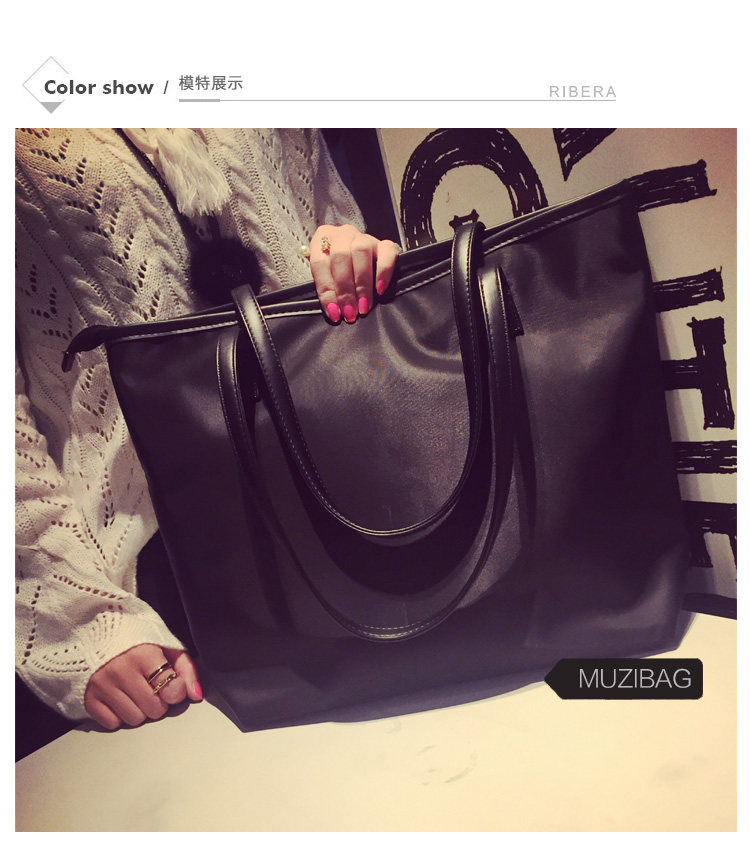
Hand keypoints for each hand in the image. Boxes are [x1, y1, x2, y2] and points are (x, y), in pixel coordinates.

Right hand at [84, 644, 201, 729]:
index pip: (170, 689)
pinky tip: (119, 697)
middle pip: (154, 710)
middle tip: (152, 687)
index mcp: (143, 654)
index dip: (175, 690)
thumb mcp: (165, 643)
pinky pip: (112, 723)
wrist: (95, 629)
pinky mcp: (88, 697)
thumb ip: (185, 668)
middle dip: (158, 702)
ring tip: (135, 691)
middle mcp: (121, 670)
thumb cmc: (135, 638)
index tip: (171, 683)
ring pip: (134, 719)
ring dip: (139, 710)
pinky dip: (118, 714)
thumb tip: (196, 694)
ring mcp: (102, 685)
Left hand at [308, 224, 399, 323]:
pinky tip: (380, 289)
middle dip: (345, 289)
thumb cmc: (336, 270)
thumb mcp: (325, 275)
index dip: (326, 289)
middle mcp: (343, 234)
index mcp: (322, 237)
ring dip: (362, 283)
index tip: (334, 311)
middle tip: (350, 312)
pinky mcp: (383, 244)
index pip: (319, 262)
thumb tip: (335, 311)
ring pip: (361, 251)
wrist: (353, 258)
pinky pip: (387, 252)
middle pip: (341, 255)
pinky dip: (384, 271)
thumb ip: (327, 289)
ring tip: (364, 305)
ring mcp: (364, 236)